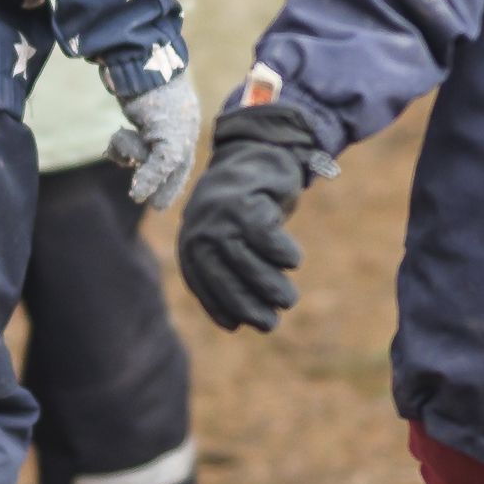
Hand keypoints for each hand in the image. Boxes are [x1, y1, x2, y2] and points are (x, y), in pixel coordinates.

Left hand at [114, 73, 205, 215]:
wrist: (143, 66)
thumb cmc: (164, 106)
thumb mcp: (169, 145)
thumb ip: (158, 173)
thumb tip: (138, 197)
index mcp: (186, 139)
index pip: (179, 171)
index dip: (168, 189)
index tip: (158, 206)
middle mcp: (172, 135)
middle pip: (157, 167)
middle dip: (147, 176)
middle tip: (141, 196)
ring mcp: (152, 127)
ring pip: (137, 156)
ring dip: (128, 153)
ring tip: (124, 137)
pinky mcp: (135, 120)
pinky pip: (126, 143)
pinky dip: (120, 145)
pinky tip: (116, 136)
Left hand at [175, 95, 327, 333]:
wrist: (255, 158)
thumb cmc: (242, 211)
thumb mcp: (224, 239)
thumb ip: (224, 271)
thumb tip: (235, 322)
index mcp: (190, 242)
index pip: (202, 285)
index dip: (221, 308)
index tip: (240, 325)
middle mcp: (200, 230)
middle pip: (226, 279)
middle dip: (250, 307)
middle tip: (272, 323)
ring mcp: (223, 216)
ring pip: (249, 264)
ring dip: (272, 287)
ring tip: (288, 300)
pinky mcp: (248, 203)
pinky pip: (269, 240)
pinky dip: (284, 255)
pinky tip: (293, 260)